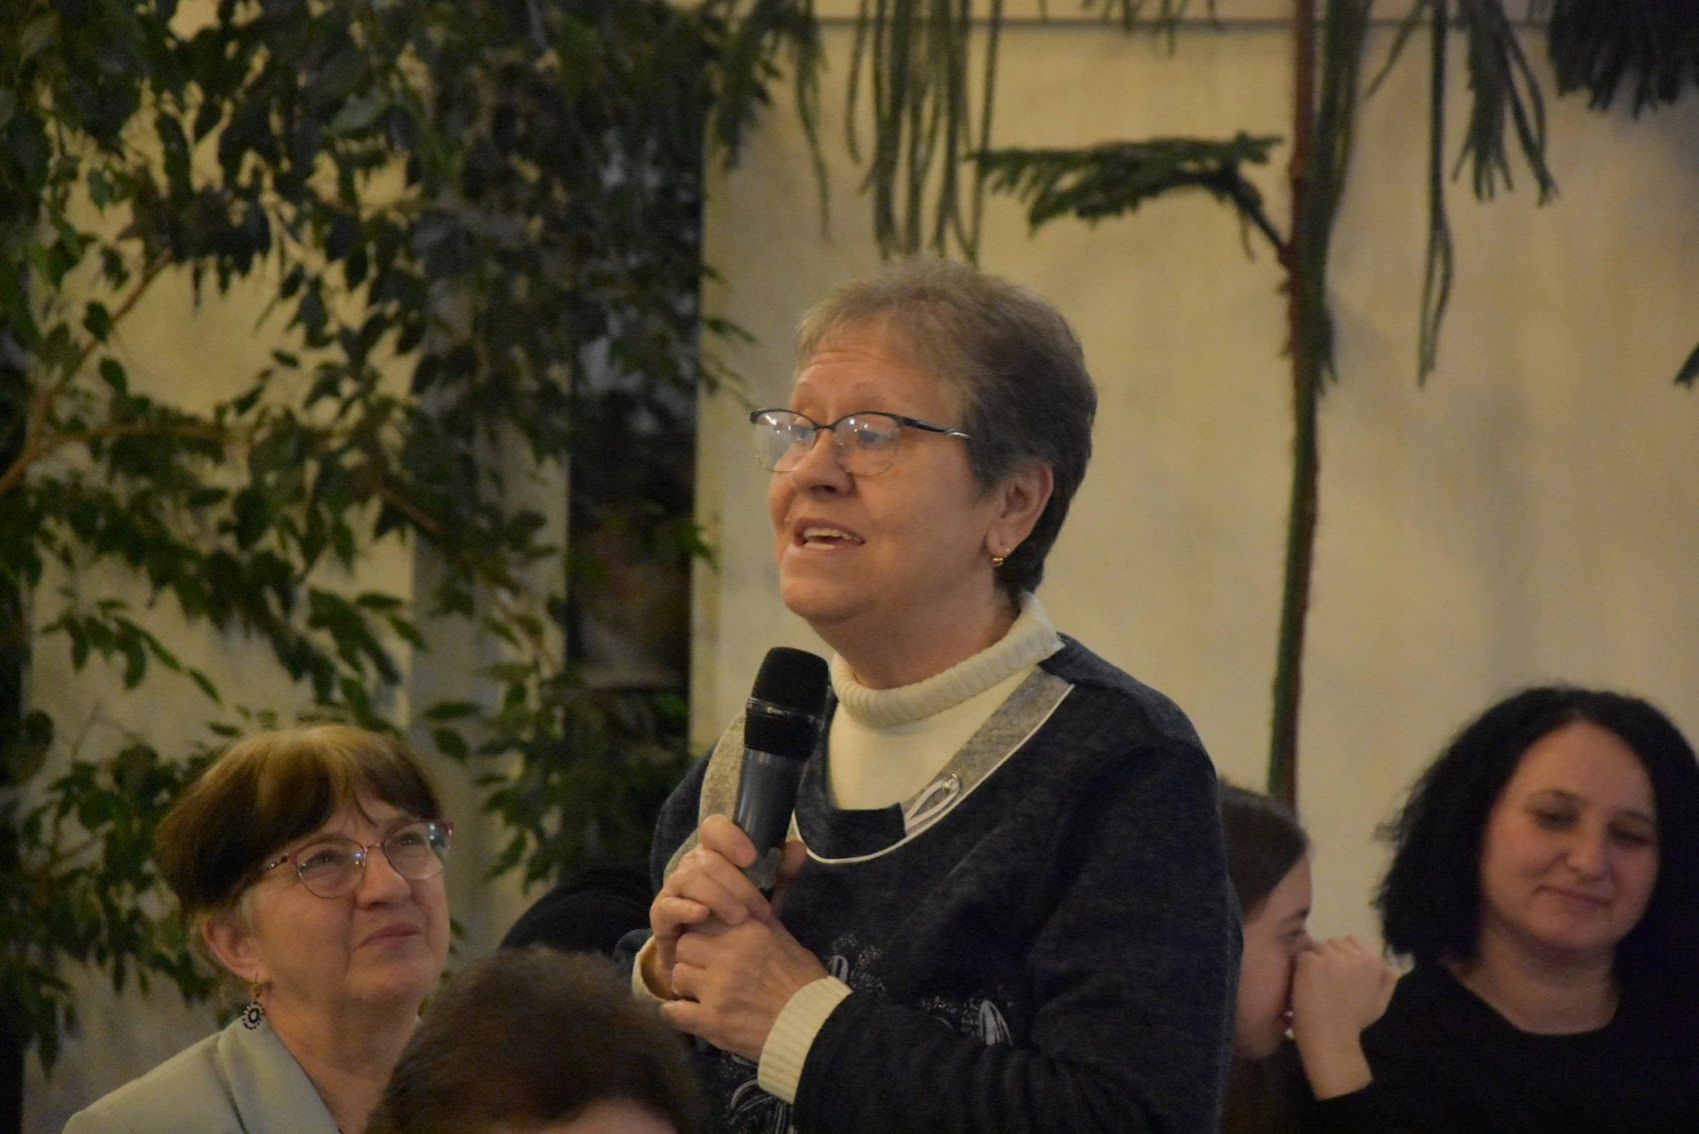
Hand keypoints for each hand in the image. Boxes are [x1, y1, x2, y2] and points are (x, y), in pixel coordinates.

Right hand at [646, 814, 771, 992]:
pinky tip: (704, 915)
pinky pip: (668, 905)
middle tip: (761, 909)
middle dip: (738, 883)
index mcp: (715, 853)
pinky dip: (687, 908)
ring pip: (691, 879)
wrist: (709, 960)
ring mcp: (674, 888)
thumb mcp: (763, 897)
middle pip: (708, 859)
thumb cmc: (737, 921)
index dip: (731, 838)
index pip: (714, 828)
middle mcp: (692, 865)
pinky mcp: (661, 914)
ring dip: (719, 897)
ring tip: (741, 919)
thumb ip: (780, 874)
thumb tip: (798, 848)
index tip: (752, 858)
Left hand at [663, 914, 828, 1060]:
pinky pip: (674, 1012)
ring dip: (686, 986)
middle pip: (685, 946)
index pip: (705, 919)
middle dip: (691, 958)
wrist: (815, 1029)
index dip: (705, 932)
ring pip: (678, 977)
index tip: (709, 944)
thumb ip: (763, 924)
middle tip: (703, 971)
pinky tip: (687, 1014)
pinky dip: (676, 1014)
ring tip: (701, 995)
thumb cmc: (807, 984)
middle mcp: (727, 955)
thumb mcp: (789, 942)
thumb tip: (746, 907)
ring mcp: (717, 989)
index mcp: (747, 932)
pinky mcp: (711, 1020)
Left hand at [1291, 936, 1396, 1098]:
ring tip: (1317, 986)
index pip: (1352, 940)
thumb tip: (1391, 964)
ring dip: (1314, 963)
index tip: (1340, 976)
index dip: (1343, 956)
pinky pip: (1302, 956)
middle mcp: (1355, 955)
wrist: (1331, 1039)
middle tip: (1327, 984)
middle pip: (1333, 943)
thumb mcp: (1380, 1002)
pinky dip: (1301, 969)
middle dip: (1328, 958)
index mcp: (1374, 961)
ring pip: (1317, 948)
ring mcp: (1332, 957)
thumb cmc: (1354, 1022)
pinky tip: (1306, 987)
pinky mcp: (1311, 962)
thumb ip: (1387, 980)